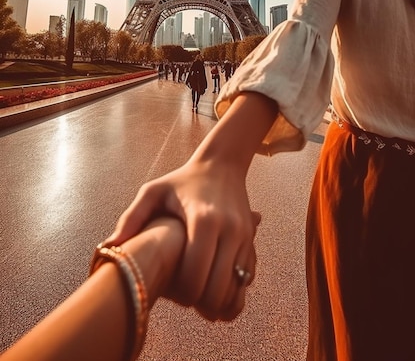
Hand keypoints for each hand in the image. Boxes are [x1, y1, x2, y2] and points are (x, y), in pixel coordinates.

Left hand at [105, 158, 259, 320]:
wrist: (222, 165)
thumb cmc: (182, 181)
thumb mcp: (154, 191)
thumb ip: (132, 218)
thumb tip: (108, 247)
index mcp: (203, 220)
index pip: (194, 276)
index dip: (180, 294)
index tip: (169, 294)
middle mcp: (229, 229)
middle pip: (216, 288)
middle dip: (198, 303)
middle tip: (183, 301)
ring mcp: (244, 236)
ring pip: (235, 288)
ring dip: (218, 301)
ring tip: (198, 301)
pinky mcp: (251, 240)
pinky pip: (246, 278)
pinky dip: (233, 291)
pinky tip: (215, 291)